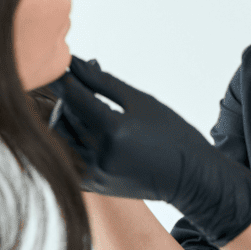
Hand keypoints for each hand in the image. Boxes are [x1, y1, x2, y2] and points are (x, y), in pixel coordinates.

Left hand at [46, 56, 250, 246]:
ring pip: (61, 136)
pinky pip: (67, 156)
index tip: (61, 66)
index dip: (65, 79)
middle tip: (77, 83)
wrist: (189, 178)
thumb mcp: (139, 100)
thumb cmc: (170, 133)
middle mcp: (99, 154)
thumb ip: (103, 82)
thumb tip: (77, 63)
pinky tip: (87, 130)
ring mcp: (94, 173)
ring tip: (85, 106)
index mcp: (113, 129)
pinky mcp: (92, 185)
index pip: (74, 96)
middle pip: (64, 115)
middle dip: (66, 96)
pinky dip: (70, 139)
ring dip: (67, 117)